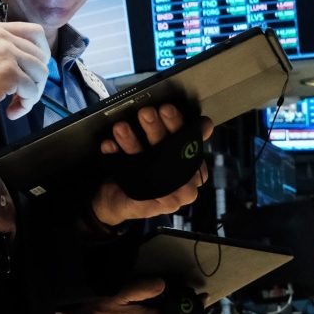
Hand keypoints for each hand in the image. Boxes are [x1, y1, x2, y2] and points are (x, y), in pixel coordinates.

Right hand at [0, 20, 49, 119]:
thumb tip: (24, 64)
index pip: (35, 32)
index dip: (42, 52)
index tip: (36, 69)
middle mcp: (3, 37)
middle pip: (41, 55)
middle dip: (37, 79)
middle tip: (23, 94)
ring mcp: (7, 54)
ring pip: (40, 74)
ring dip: (32, 94)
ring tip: (16, 104)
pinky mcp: (10, 74)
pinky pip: (32, 91)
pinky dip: (25, 105)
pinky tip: (11, 112)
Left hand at [91, 103, 213, 226]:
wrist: (120, 199)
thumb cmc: (148, 169)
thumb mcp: (166, 147)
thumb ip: (182, 134)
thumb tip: (205, 124)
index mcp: (193, 166)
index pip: (190, 142)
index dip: (178, 125)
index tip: (166, 108)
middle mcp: (184, 183)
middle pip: (171, 152)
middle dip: (155, 129)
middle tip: (145, 112)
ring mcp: (165, 196)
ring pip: (148, 165)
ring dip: (132, 142)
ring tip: (120, 127)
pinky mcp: (143, 204)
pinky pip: (129, 179)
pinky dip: (116, 158)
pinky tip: (108, 145)